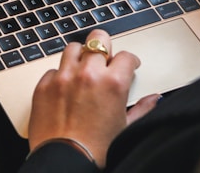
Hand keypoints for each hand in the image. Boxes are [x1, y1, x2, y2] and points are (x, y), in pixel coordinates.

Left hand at [28, 29, 159, 166]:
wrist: (64, 164)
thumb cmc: (96, 151)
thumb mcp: (126, 129)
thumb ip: (142, 108)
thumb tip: (155, 99)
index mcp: (112, 83)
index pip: (125, 56)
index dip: (129, 60)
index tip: (128, 64)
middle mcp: (88, 74)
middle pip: (98, 38)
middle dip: (104, 46)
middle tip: (105, 59)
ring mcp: (64, 77)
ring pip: (73, 47)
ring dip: (80, 56)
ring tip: (82, 69)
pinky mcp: (44, 84)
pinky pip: (53, 69)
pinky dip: (60, 75)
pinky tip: (65, 88)